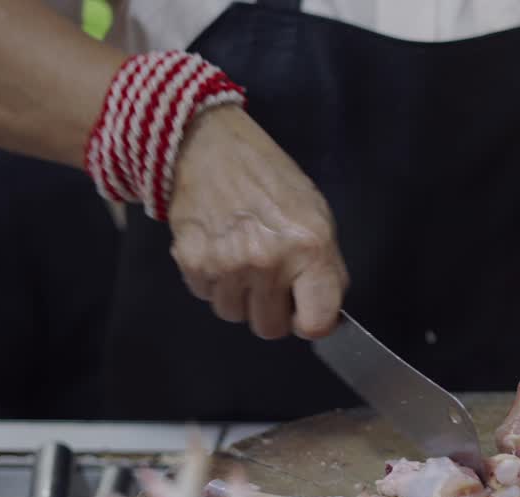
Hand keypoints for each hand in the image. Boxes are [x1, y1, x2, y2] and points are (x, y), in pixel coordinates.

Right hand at [167, 106, 347, 339]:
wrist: (211, 145)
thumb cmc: (269, 178)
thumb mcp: (317, 216)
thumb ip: (325, 269)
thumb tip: (327, 316)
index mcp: (309, 248)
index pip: (316, 323)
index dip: (311, 323)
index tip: (305, 312)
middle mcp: (268, 261)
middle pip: (268, 329)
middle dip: (271, 310)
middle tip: (269, 280)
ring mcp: (227, 264)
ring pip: (233, 315)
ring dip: (238, 296)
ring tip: (241, 256)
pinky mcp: (192, 261)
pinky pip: (205, 296)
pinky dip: (211, 280)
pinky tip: (218, 248)